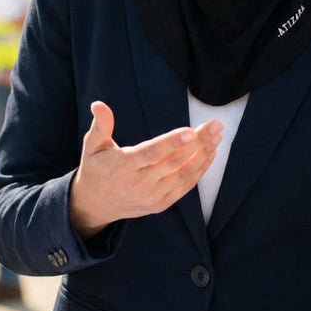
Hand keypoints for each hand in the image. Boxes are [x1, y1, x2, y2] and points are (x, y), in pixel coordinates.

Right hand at [70, 101, 221, 238]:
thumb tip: (98, 104)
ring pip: (183, 174)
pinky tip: (210, 154)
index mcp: (123, 166)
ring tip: (217, 136)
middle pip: (174, 162)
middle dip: (198, 142)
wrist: (95, 205)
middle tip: (215, 125)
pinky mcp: (160, 204)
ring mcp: (151, 196)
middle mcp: (139, 183)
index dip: (172, 142)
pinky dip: (200, 171)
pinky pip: (185, 187)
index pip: (151, 153)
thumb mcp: (92, 146)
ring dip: (203, 154)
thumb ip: (100, 125)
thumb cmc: (96, 168)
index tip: (192, 131)